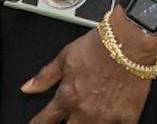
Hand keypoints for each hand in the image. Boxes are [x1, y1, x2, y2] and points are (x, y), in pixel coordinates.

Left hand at [21, 24, 154, 123]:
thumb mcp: (65, 57)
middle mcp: (83, 112)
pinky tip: (109, 119)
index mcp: (66, 97)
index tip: (38, 123)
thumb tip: (27, 87)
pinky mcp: (126, 119)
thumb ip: (45, 76)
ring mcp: (105, 118)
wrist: (129, 41)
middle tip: (68, 118)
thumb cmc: (99, 46)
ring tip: (89, 115)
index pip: (44, 121)